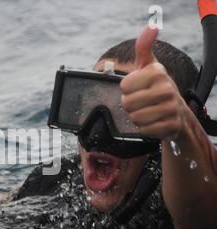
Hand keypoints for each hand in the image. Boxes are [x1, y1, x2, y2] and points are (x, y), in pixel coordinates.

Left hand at [120, 26, 188, 140]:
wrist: (176, 113)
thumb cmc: (155, 87)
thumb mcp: (148, 67)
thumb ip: (143, 48)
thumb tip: (151, 26)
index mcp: (157, 73)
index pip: (123, 87)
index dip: (126, 90)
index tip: (137, 89)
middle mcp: (166, 88)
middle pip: (127, 103)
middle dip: (130, 106)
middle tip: (141, 103)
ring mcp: (171, 107)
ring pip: (135, 118)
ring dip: (136, 118)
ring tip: (146, 112)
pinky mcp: (171, 125)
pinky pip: (144, 130)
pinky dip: (145, 129)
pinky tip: (153, 122)